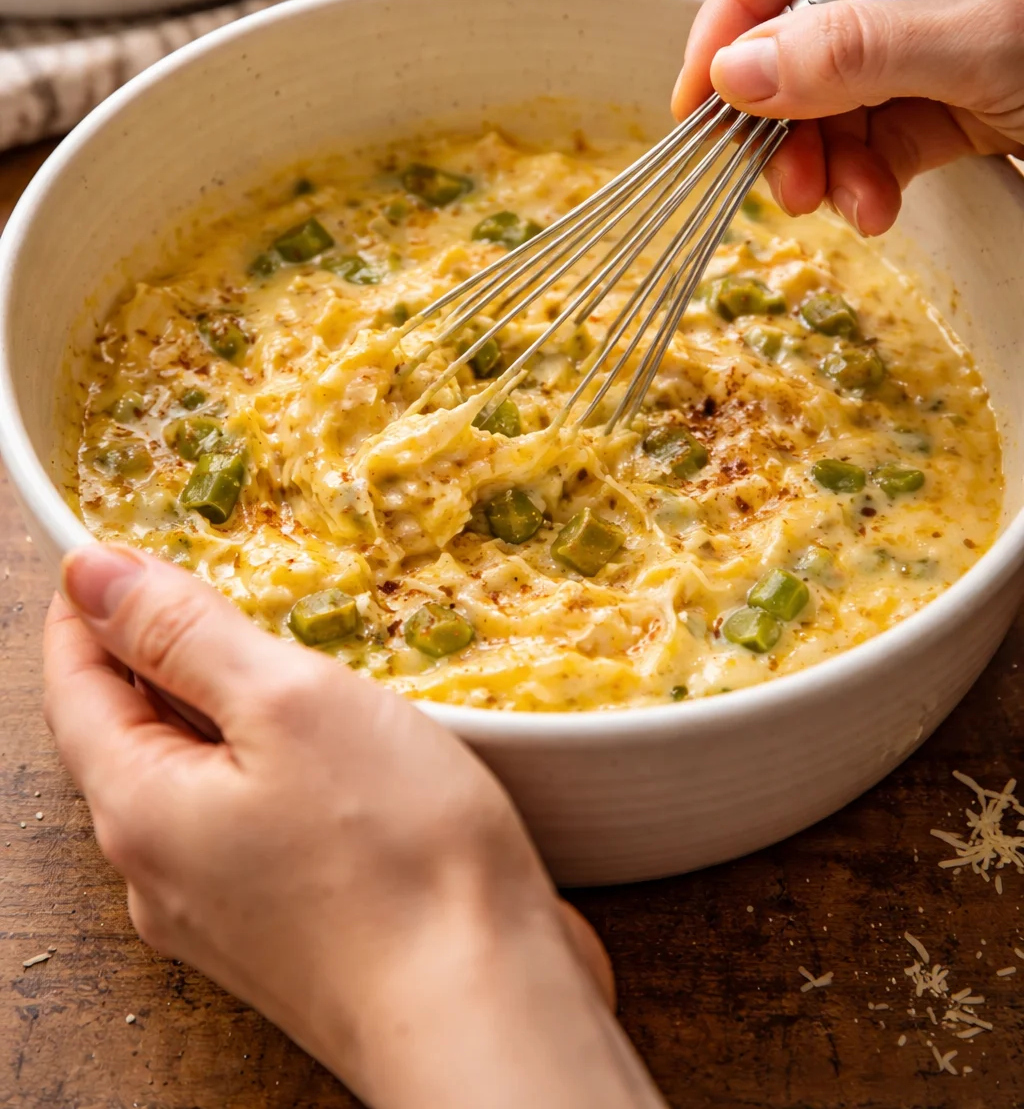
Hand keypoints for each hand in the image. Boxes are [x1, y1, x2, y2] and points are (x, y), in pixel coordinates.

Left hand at [45, 545, 661, 1108]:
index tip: (113, 544)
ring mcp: (226, 910)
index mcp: (140, 807)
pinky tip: (336, 739)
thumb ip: (184, 634)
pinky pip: (255, 821)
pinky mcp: (293, 928)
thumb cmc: (392, 855)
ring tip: (282, 647)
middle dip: (157, 651)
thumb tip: (92, 575)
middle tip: (210, 574)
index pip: (74, 683)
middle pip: (131, 733)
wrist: (484, 1010)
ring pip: (199, 778)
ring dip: (226, 708)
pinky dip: (275, 762)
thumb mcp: (285, 702)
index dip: (88, 607)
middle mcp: (163, 869)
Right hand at [672, 0, 1023, 233]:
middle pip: (805, 25)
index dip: (734, 13)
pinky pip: (883, 133)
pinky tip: (874, 207)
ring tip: (832, 203)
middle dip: (782, 108)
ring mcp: (943, 32)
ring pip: (837, 92)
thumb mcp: (989, 40)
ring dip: (822, 156)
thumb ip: (860, 50)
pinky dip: (868, 175)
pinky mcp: (960, 96)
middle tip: (768, 171)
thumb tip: (740, 73)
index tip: (699, 92)